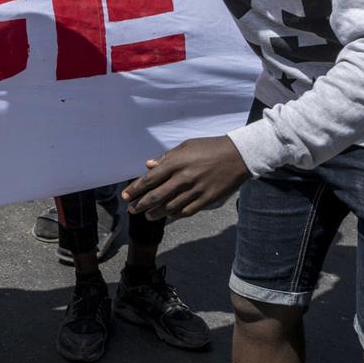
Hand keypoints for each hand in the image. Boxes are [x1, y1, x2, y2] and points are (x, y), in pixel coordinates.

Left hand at [123, 136, 250, 218]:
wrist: (238, 155)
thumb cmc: (209, 148)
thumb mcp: (186, 146)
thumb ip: (166, 158)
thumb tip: (148, 166)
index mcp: (175, 163)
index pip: (149, 179)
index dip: (135, 189)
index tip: (125, 196)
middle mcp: (183, 178)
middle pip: (156, 196)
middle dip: (141, 205)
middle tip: (132, 209)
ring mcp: (195, 190)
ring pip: (170, 207)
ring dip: (156, 213)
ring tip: (147, 215)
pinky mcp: (207, 199)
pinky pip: (187, 211)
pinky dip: (175, 215)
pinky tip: (169, 216)